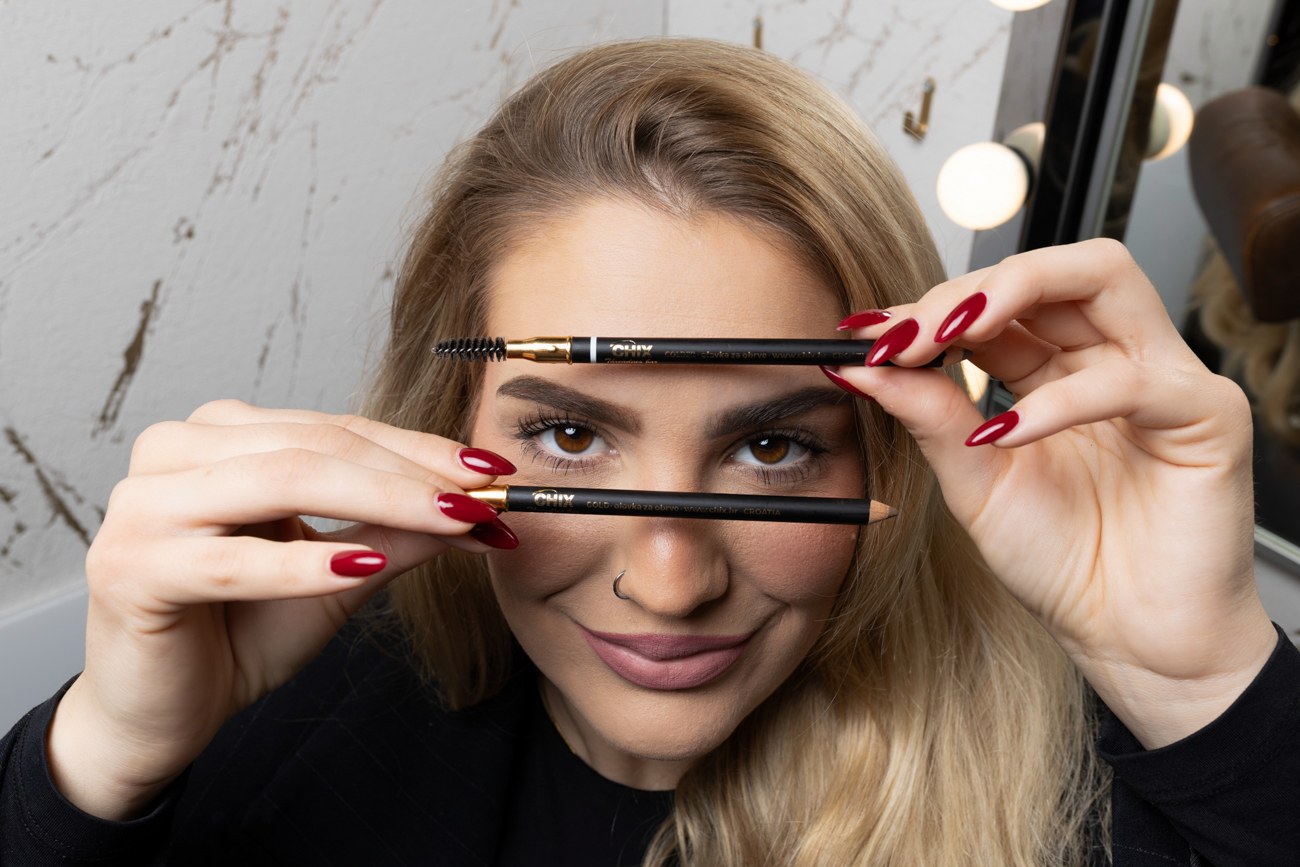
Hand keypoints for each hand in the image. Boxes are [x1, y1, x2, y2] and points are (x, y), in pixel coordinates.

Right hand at [47, 401, 513, 818]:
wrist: (161, 714)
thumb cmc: (240, 634)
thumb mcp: (336, 576)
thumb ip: (393, 536)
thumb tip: (472, 508)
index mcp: (220, 437)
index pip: (336, 430)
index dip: (420, 450)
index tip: (492, 472)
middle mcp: (175, 452)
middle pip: (316, 448)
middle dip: (412, 476)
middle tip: (483, 500)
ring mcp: (144, 505)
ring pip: (280, 483)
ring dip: (380, 503)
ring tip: (450, 523)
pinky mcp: (131, 569)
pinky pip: (235, 560)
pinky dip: (303, 565)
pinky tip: (359, 568)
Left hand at [832, 239, 1276, 747]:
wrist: (1128, 641)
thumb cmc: (1064, 563)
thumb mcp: (974, 480)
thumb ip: (927, 414)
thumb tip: (857, 360)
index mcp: (1056, 371)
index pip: (1000, 302)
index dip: (933, 307)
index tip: (868, 332)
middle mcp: (1110, 359)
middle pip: (1051, 271)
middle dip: (969, 289)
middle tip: (906, 331)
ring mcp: (1163, 378)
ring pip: (1104, 278)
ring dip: (1016, 293)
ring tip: (949, 335)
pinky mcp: (1208, 415)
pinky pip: (1132, 379)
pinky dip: (1059, 400)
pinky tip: (1005, 432)